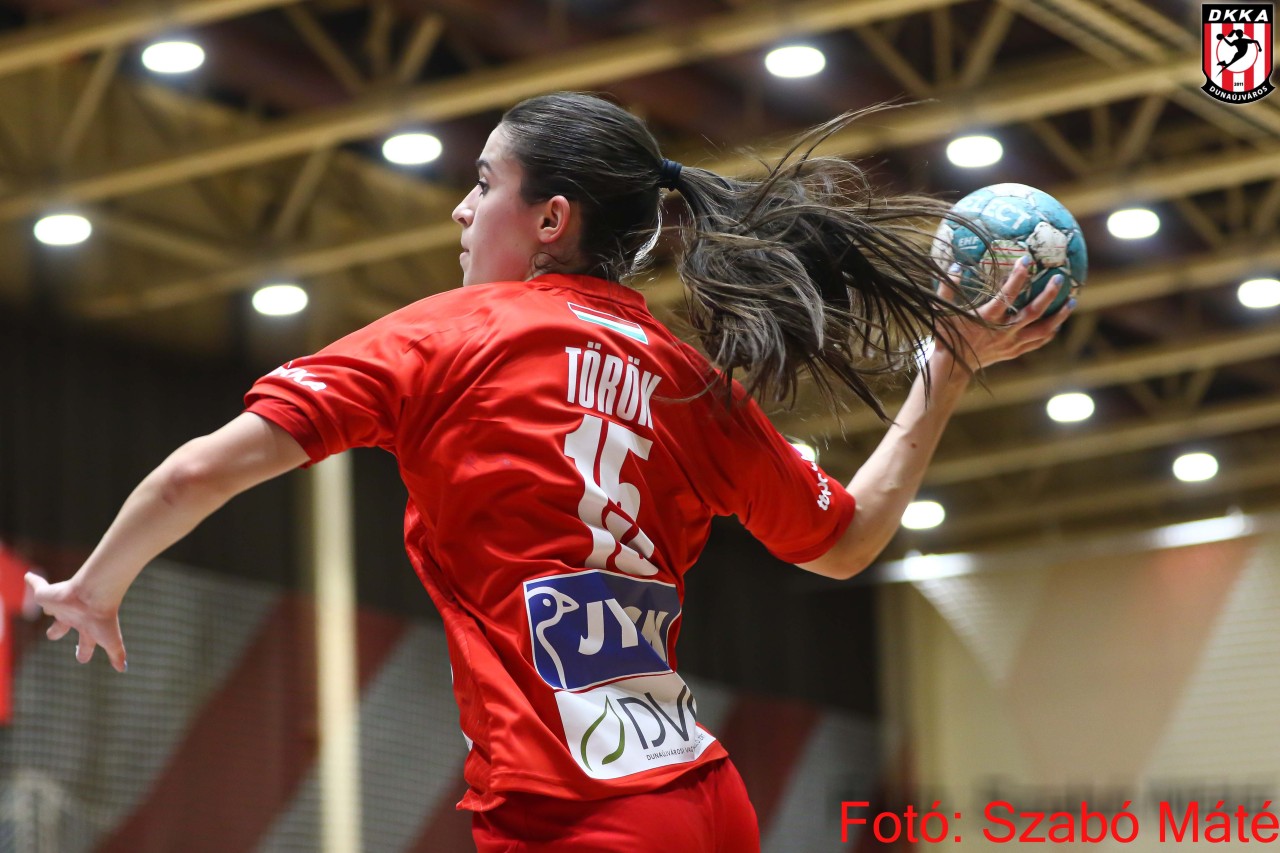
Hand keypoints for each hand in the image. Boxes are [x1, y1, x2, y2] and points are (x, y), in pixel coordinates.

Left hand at [25, 572, 126, 672]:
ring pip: (51, 607)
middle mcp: (74, 616)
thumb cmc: (103, 618)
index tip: (81, 657)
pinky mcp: (48, 594)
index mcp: (87, 628)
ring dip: (49, 606)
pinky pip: (38, 586)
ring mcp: (61, 605)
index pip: (84, 643)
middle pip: (61, 627)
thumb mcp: (110, 641)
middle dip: (57, 632)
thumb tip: (125, 669)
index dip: (83, 652)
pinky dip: (34, 581)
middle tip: (53, 635)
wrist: (93, 595)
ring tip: (46, 605)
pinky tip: (29, 577)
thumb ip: (117, 654)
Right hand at [937, 256, 1074, 371]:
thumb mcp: (941, 312)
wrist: (952, 368)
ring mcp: (1012, 344)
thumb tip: (954, 265)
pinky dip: (1050, 333)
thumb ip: (946, 289)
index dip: (1018, 277)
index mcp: (987, 319)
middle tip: (1060, 278)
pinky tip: (1057, 324)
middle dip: (1049, 295)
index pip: (1007, 295)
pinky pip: (1038, 342)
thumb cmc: (946, 337)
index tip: (1026, 260)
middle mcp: (1004, 332)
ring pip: (1043, 330)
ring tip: (1071, 301)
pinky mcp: (1014, 352)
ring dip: (1059, 316)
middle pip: (1033, 312)